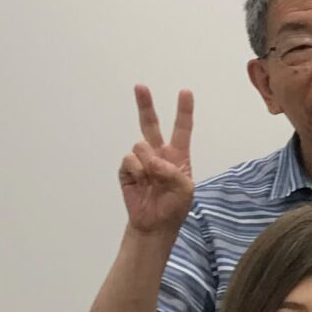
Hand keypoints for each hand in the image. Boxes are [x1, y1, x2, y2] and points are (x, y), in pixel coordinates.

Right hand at [119, 84, 195, 235]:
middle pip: (150, 124)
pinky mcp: (126, 170)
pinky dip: (136, 171)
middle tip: (140, 87)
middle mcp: (158, 153)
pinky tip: (140, 183)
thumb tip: (153, 161)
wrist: (155, 224)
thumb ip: (173, 171)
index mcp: (178, 155)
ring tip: (152, 180)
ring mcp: (141, 161)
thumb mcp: (185, 189)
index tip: (185, 92)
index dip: (184, 111)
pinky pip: (129, 160)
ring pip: (140, 145)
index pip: (182, 129)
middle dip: (145, 105)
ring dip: (148, 162)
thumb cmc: (174, 206)